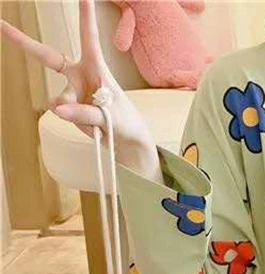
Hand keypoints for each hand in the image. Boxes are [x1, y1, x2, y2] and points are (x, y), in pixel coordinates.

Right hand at [1, 0, 158, 176]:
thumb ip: (84, 112)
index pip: (89, 38)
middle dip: (22, 41)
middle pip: (47, 57)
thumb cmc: (125, 121)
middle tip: (0, 24)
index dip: (86, 16)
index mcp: (96, 67)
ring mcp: (72, 90)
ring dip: (77, 114)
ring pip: (61, 101)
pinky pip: (63, 114)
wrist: (126, 139)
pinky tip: (91, 125)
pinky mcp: (67, 106)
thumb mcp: (110, 117)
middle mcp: (80, 74)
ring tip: (97, 121)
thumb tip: (58, 108)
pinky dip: (77, 122)